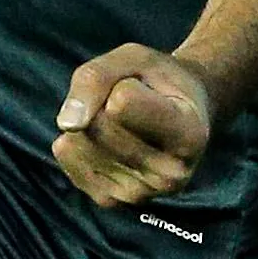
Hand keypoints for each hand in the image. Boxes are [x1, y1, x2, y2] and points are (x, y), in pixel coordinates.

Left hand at [51, 45, 216, 208]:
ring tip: (122, 123)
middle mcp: (172, 174)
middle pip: (97, 125)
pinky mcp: (111, 200)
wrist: (178, 114)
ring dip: (88, 122)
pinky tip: (105, 140)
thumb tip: (67, 124)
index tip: (148, 88)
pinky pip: (67, 159)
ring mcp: (142, 194)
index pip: (121, 103)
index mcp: (190, 135)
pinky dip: (75, 140)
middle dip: (102, 103)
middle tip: (133, 104)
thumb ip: (96, 79)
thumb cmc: (158, 81)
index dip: (123, 84)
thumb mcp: (134, 58)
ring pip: (80, 142)